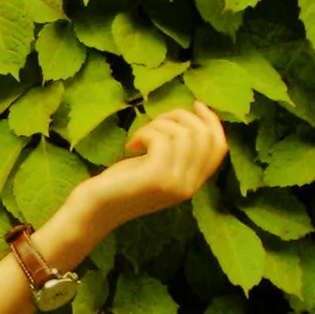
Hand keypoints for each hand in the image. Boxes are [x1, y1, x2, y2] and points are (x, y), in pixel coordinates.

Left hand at [78, 101, 228, 232]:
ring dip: (158, 124)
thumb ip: (177, 149)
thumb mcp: (157, 164)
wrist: (96, 209)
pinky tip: (132, 145)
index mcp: (193, 183)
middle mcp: (190, 186)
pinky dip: (145, 133)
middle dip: (180, 117)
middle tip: (154, 123)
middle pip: (203, 135)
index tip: (196, 104)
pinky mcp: (156, 177)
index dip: (212, 121)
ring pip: (183, 134)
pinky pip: (162, 139)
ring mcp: (175, 183)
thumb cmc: (123, 182)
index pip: (219, 147)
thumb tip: (192, 113)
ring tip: (140, 136)